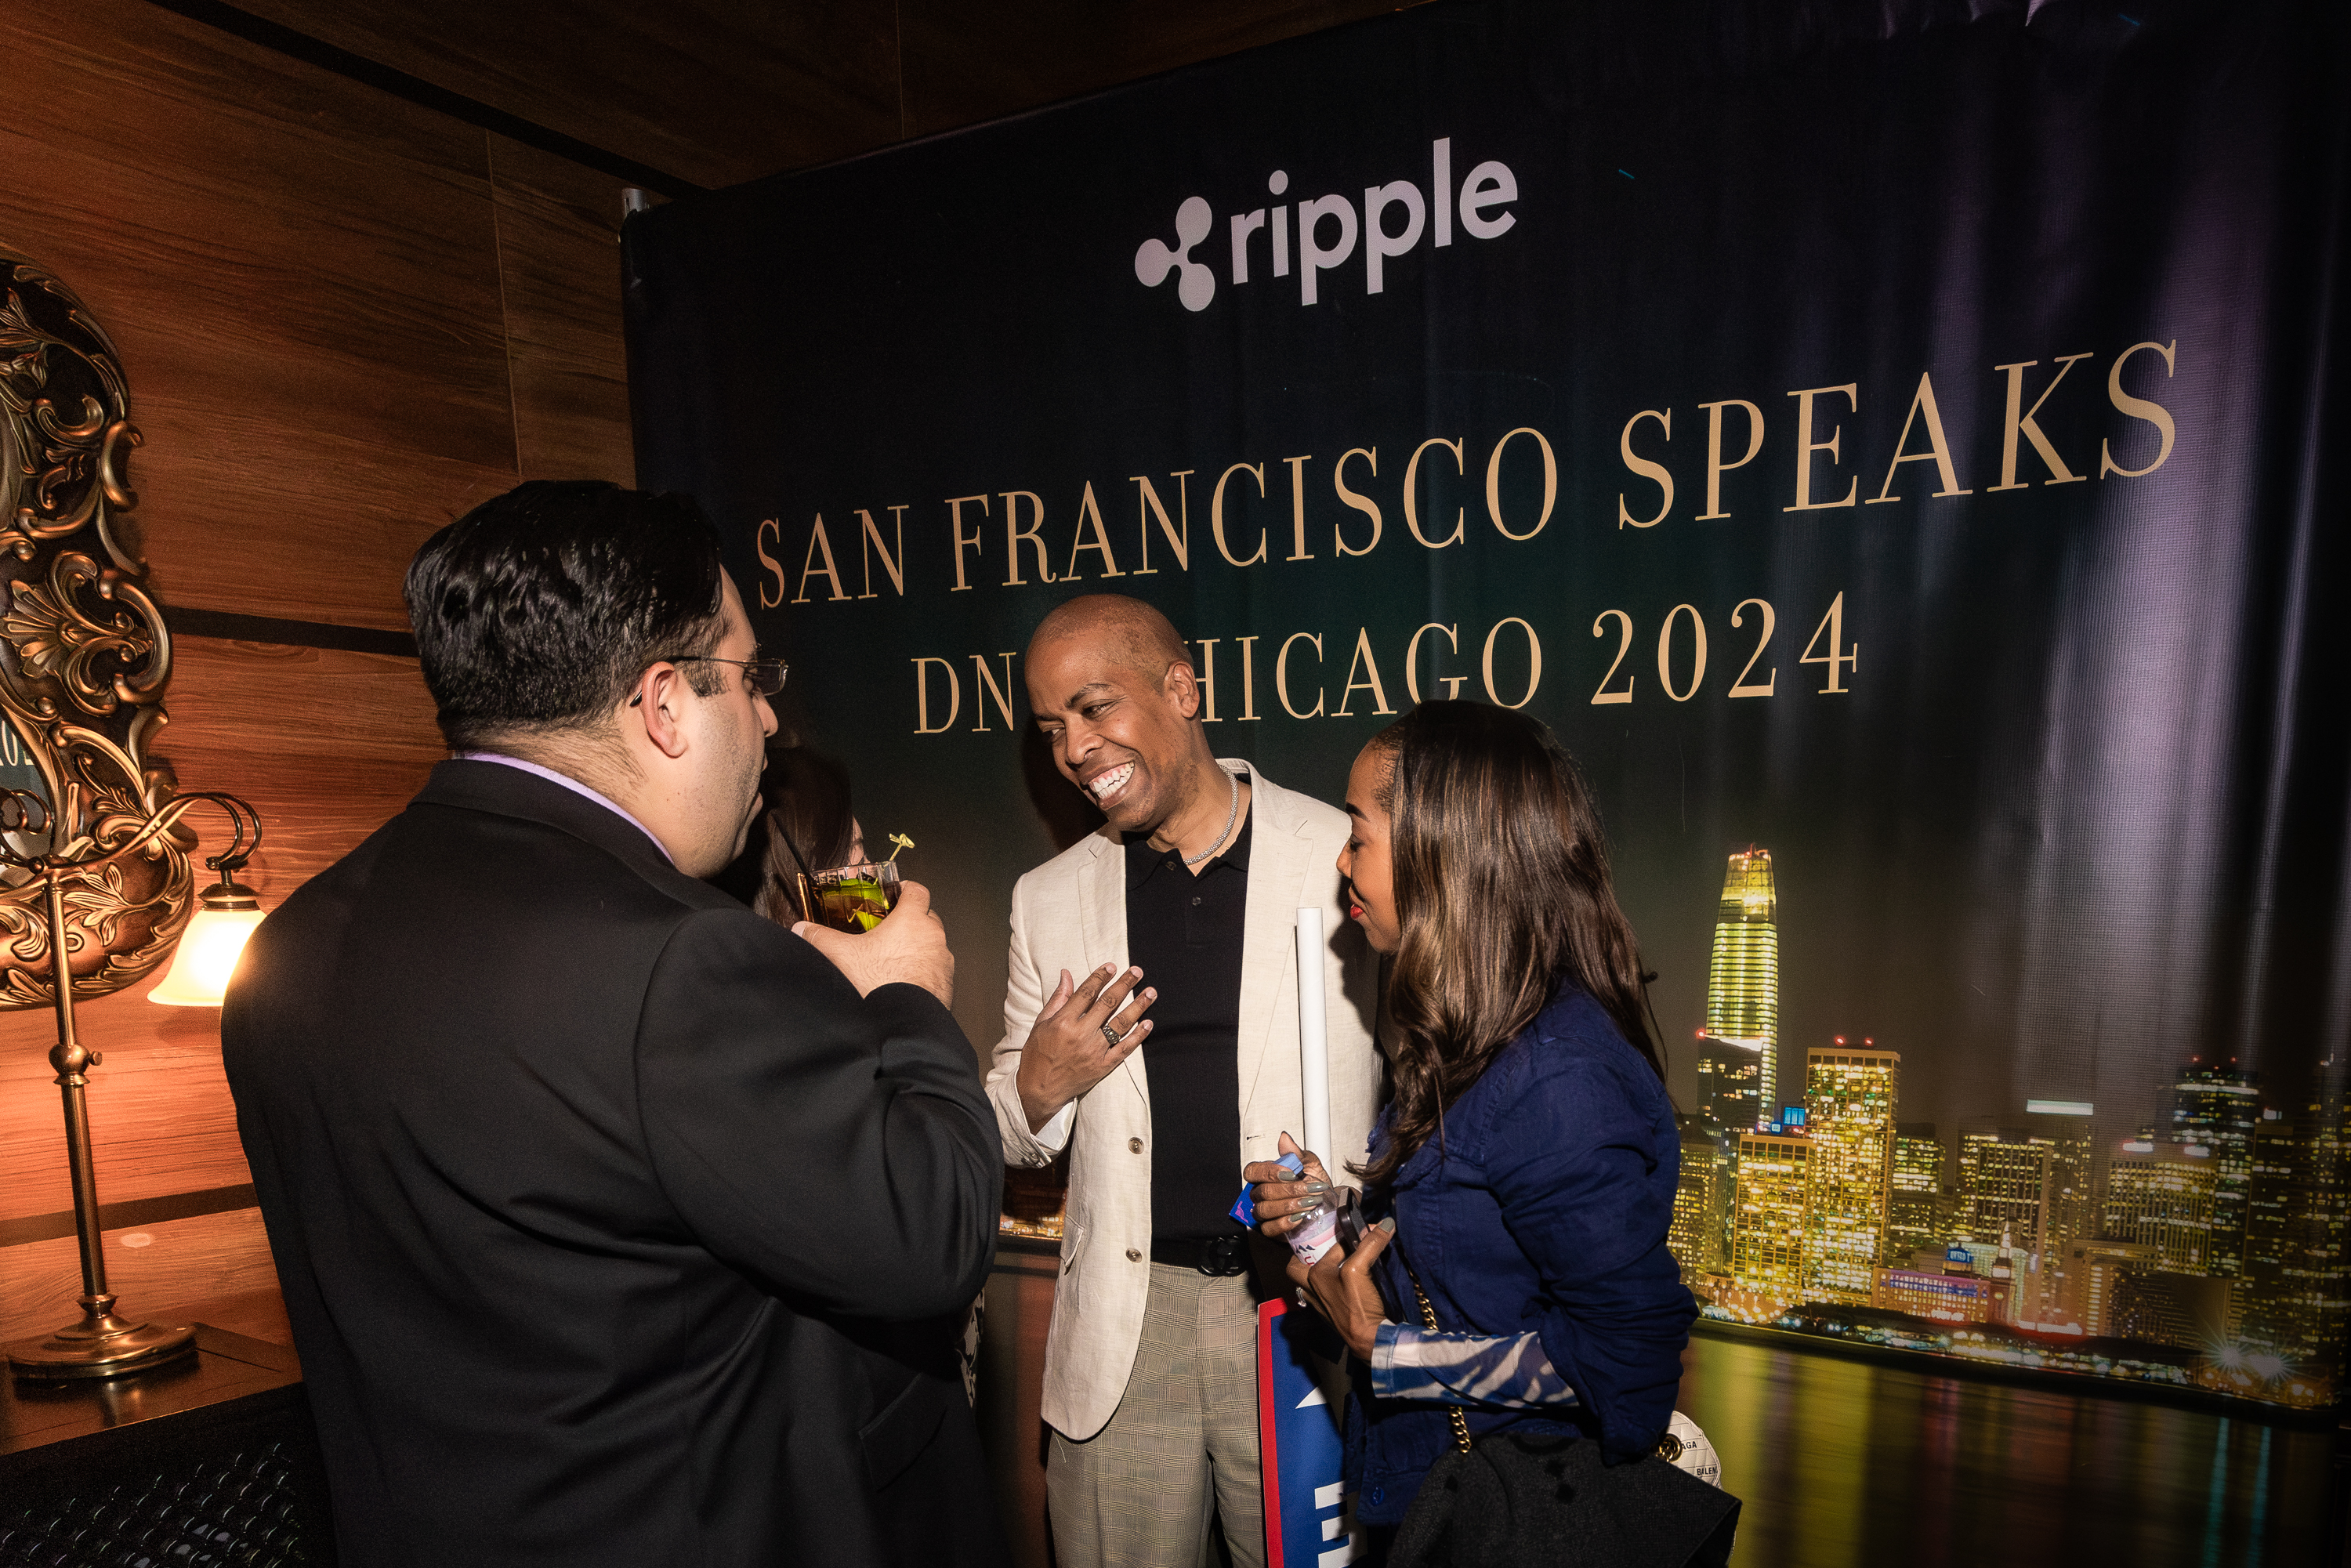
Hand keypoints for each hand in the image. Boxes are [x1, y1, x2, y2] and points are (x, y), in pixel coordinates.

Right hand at [793, 880, 953, 1005]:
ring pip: (932, 945)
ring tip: (894, 960)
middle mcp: (933, 937)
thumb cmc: (880, 985)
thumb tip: (803, 929)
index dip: (905, 889)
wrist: (901, 1023)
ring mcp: (943, 961)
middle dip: (910, 920)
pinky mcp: (946, 984)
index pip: (917, 890)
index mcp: (912, 920)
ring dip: (918, 948)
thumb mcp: (841, 955)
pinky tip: (903, 982)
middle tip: (889, 930)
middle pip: (927, 917)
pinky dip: (923, 972)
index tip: (895, 893)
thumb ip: (820, 937)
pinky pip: (936, 970)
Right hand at [1015, 964, 1155, 1132]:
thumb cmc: (1036, 1055)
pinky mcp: (1102, 1067)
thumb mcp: (1041, 1024)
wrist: (1039, 1090)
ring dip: (1138, 1006)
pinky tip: (1148, 1023)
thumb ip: (1057, 999)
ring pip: (1121, 1024)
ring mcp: (1094, 1051)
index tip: (1112, 966)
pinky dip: (1138, 1036)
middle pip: (1108, 1004)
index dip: (1100, 977)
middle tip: (1137, 971)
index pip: (1086, 993)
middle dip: (1124, 985)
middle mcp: (1081, 1035)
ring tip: (1151, 993)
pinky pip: (1124, 1049)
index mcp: (1063, 1022)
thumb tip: (1067, 974)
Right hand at [1244, 1132, 1340, 1237]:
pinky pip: (1269, 1228)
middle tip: (1309, 1189)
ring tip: (1309, 1202)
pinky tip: (1299, 1216)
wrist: (1330, 1208)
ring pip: (1264, 1210)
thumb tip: (1284, 1138)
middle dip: (1289, 1190)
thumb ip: (1297, 1153)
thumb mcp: (1312, 1165)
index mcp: (1268, 1176)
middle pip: (1262, 1192)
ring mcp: (1265, 1212)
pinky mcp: (1271, 1230)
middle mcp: (1262, 1194)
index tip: (1291, 1173)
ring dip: (1289, 1205)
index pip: (1252, 1171)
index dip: (1269, 1172)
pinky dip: (1285, 1222)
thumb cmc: (1317, 1186)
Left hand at [1288, 1213, 1394, 1360]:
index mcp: (1313, 1277)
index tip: (1364, 1231)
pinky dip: (1328, 1286)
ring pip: (1306, 1282)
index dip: (1348, 1237)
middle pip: (1297, 1268)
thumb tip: (1385, 1223)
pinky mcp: (1330, 1314)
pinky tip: (1340, 1283)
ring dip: (1315, 1271)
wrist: (1369, 1339)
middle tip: (1324, 1246)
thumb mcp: (1360, 1270)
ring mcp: (1319, 1304)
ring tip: (1333, 1262)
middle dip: (1305, 1256)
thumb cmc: (1357, 1305)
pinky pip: (1321, 1295)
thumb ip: (1369, 1245)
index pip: (1331, 1247)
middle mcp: (1311, 1289)